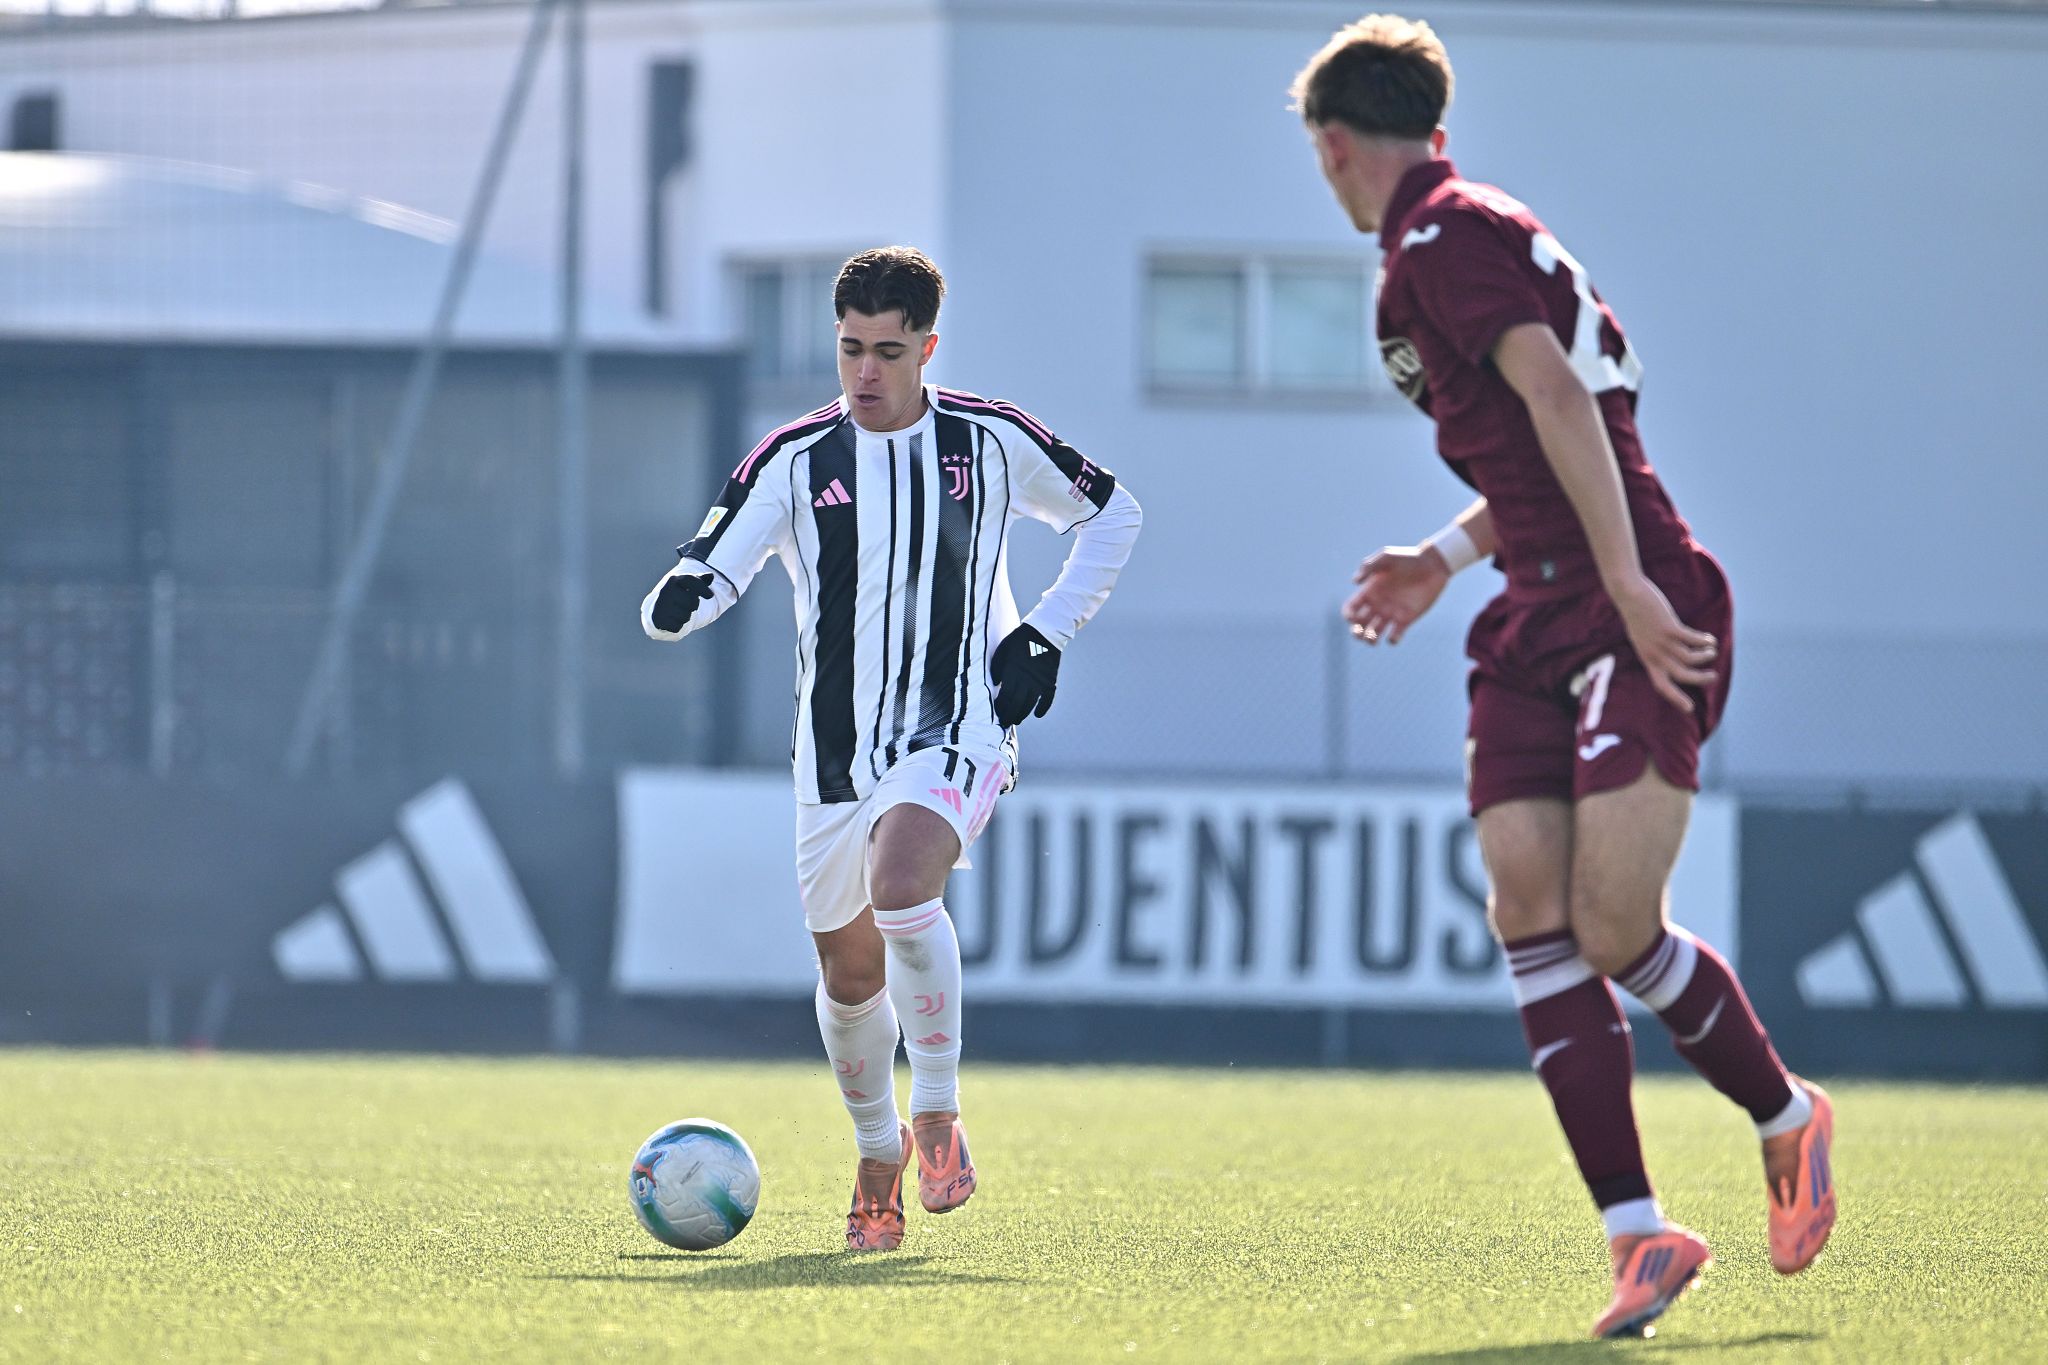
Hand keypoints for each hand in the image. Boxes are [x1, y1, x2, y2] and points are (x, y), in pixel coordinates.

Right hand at [646, 570, 712, 636]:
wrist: (658, 606)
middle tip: (687, 604)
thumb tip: (711, 576)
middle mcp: (666, 591)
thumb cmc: (679, 594)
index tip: (710, 596)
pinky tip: (672, 619)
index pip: (690, 580)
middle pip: (692, 602)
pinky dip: (678, 626)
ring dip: (686, 617)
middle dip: (694, 606)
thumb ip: (701, 580)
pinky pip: (677, 627)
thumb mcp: (688, 585)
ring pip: (685, 617)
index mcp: (674, 580)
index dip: (702, 588)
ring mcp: (661, 605)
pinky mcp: (659, 619)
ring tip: (679, 611)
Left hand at [990, 624, 1059, 726]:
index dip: (1000, 707)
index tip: (996, 712)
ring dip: (1023, 714)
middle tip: (1004, 723)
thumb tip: (996, 684)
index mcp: (1012, 672)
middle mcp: (1026, 680)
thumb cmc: (1019, 640)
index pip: (1005, 696)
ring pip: (1030, 704)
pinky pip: (1048, 699)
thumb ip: (997, 668)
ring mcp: (1039, 682)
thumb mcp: (1002, 650)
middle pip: (1017, 704)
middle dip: (1009, 715)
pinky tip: (1038, 715)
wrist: (1044, 633)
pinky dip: (1043, 708)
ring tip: (1017, 720)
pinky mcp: (1050, 681)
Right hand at [1343, 545, 1449, 644]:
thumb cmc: (1408, 557)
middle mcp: (1377, 605)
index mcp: (1369, 591)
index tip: (1353, 617)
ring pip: (1373, 634)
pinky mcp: (1406, 620)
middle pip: (1359, 625)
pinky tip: (1394, 636)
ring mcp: (1391, 613)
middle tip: (1360, 631)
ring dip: (1370, 640)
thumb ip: (1368, 566)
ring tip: (1374, 637)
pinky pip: (1394, 636)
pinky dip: (1392, 640)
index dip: (1348, 615)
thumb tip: (1354, 582)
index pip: (1351, 608)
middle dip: (1355, 632)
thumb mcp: (1386, 557)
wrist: (1432, 565)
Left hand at [1608, 574, 1717, 712]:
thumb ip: (1654, 650)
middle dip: (1700, 679)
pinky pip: (1693, 640)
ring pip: (1690, 658)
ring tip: (1712, 651)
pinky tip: (1709, 639)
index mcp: (1647, 659)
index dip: (1675, 698)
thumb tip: (1670, 657)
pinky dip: (1704, 641)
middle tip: (1713, 677)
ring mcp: (1661, 641)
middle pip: (1682, 676)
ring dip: (1705, 657)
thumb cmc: (1636, 615)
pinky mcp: (1669, 627)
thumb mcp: (1642, 638)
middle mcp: (1654, 654)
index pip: (1661, 686)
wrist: (1628, 595)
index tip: (1689, 708)